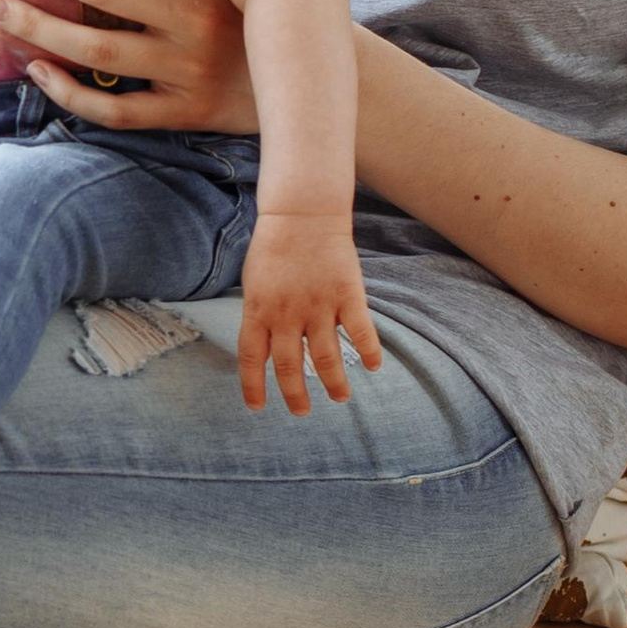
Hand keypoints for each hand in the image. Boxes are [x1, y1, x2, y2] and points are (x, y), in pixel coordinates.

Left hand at [237, 212, 383, 415]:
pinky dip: (370, 352)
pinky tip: (374, 367)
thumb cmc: (274, 249)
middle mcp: (286, 315)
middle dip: (295, 395)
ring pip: (326, 358)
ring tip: (339, 397)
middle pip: (289, 366)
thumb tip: (263, 349)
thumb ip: (259, 316)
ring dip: (334, 383)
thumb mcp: (254, 284)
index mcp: (258, 311)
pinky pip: (361, 332)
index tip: (258, 408)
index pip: (251, 359)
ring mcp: (318, 306)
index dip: (253, 387)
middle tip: (301, 412)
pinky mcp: (347, 296)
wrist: (302, 215)